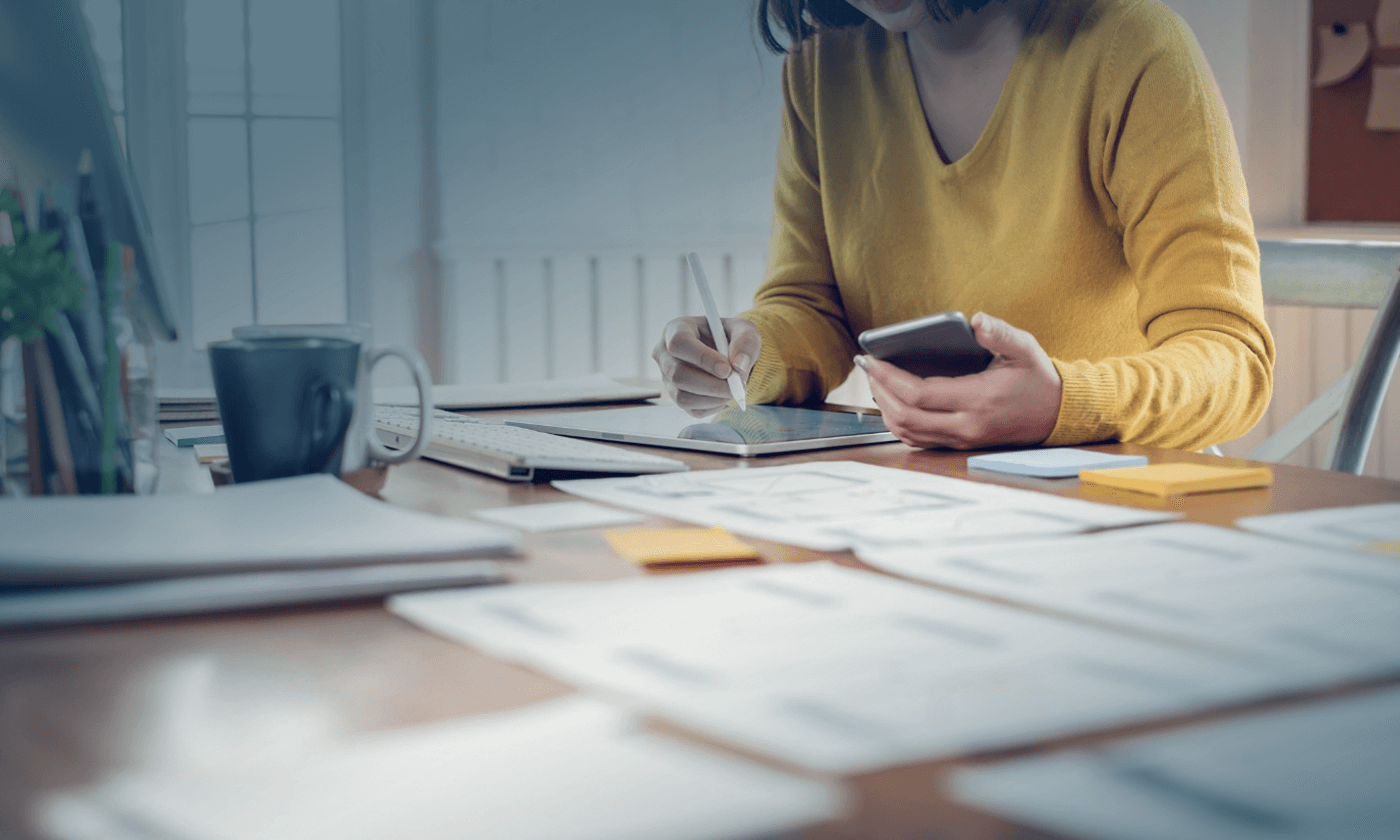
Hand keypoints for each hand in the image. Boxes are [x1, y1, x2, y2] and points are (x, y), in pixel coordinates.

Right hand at [653, 315, 761, 416]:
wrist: (729, 354)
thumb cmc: (733, 337)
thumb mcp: (745, 331)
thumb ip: (745, 343)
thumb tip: (738, 366)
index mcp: (676, 330)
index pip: (679, 343)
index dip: (702, 358)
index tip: (727, 369)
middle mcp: (665, 355)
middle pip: (677, 375)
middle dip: (711, 385)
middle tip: (737, 386)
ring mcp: (667, 378)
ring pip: (682, 397)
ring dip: (714, 398)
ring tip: (734, 390)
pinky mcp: (677, 397)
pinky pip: (692, 410)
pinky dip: (714, 406)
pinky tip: (724, 395)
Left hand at [858, 312, 1061, 448]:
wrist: (1058, 413)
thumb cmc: (1038, 379)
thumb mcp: (1025, 348)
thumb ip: (1000, 333)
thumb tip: (976, 320)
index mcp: (978, 399)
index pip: (919, 394)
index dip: (888, 378)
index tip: (871, 360)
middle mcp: (966, 425)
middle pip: (906, 416)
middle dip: (879, 391)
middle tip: (867, 368)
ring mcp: (962, 438)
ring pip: (908, 432)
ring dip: (885, 409)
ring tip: (875, 382)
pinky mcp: (961, 443)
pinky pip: (919, 439)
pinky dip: (899, 422)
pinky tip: (892, 401)